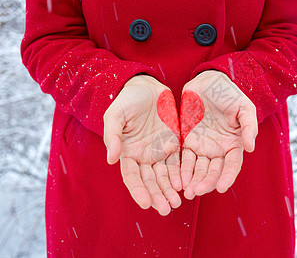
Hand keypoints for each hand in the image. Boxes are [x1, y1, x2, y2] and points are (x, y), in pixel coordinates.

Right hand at [103, 75, 181, 214]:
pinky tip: (185, 184)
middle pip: (151, 181)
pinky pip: (178, 162)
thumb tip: (111, 159)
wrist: (147, 86)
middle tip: (167, 209)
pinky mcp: (173, 143)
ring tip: (177, 203)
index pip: (133, 177)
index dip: (138, 191)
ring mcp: (159, 151)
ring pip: (165, 175)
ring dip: (170, 190)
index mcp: (128, 152)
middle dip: (158, 195)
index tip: (146, 204)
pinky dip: (181, 174)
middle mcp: (144, 156)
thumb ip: (113, 136)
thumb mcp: (116, 115)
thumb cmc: (127, 100)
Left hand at [180, 70, 257, 198]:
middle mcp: (217, 149)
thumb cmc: (229, 93)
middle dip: (205, 182)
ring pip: (197, 169)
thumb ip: (249, 126)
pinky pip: (184, 158)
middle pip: (213, 171)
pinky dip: (181, 170)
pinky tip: (177, 179)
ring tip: (186, 192)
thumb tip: (250, 148)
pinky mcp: (186, 140)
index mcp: (233, 144)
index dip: (227, 177)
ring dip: (192, 180)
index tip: (221, 187)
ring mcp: (201, 146)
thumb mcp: (244, 107)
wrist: (207, 81)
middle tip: (196, 192)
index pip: (232, 165)